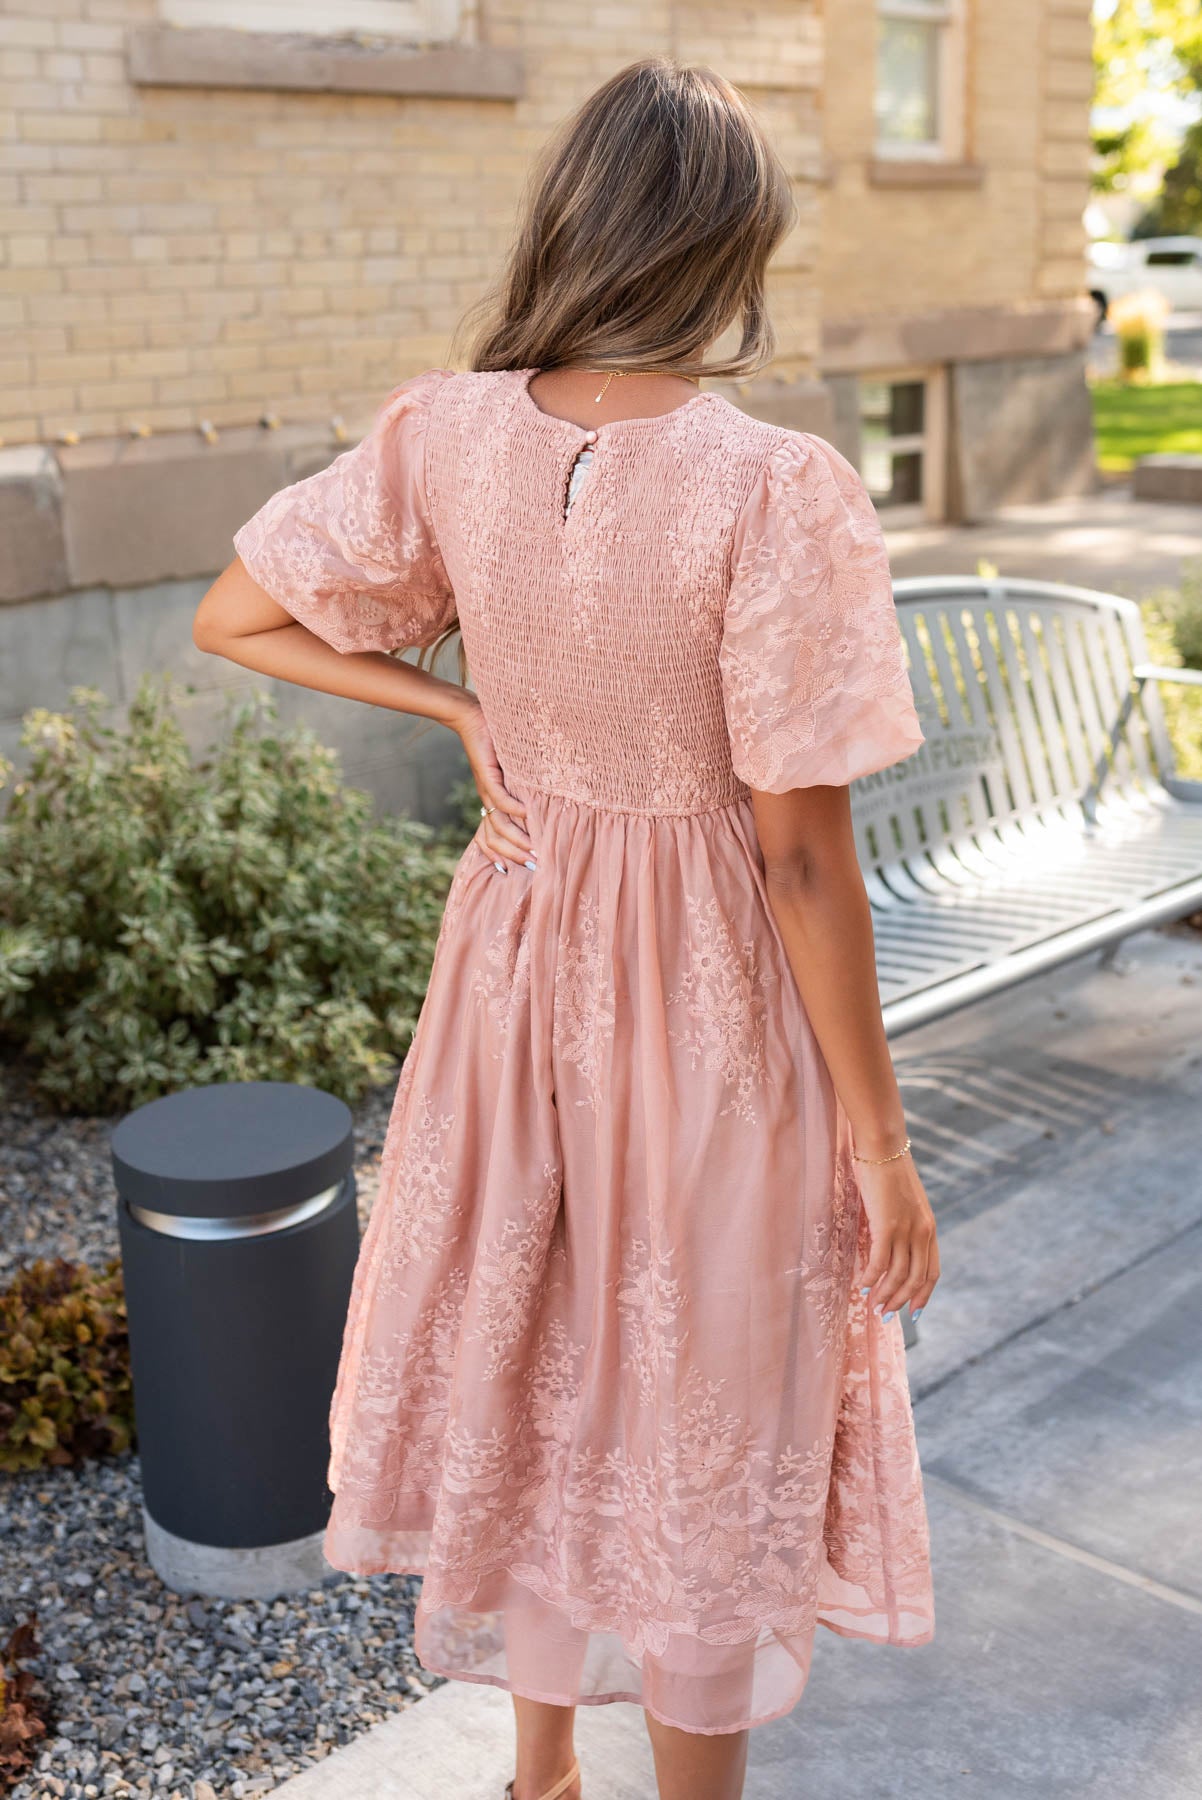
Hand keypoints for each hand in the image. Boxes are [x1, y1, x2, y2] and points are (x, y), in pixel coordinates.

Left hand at [455, 699, 536, 871]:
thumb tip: (540, 802)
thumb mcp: (511, 770)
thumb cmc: (495, 741)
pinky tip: (527, 815)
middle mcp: (486, 799)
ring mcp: (486, 789)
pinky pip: (499, 797)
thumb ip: (522, 787)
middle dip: (513, 855)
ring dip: (515, 839)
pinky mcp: (487, 774)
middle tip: (534, 866)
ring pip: (497, 824)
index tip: (513, 873)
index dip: (498, 855)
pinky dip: (513, 808)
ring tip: (533, 849)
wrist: (473, 717)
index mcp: (490, 802)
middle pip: (494, 837)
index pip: (489, 836)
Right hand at [855, 1153, 938, 1320]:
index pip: (932, 1272)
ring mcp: (906, 1229)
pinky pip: (879, 1261)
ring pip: (898, 1274)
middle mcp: (922, 1232)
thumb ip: (904, 1223)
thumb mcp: (904, 1201)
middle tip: (884, 1315)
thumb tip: (889, 1244)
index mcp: (930, 1227)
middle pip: (916, 1279)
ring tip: (872, 1306)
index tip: (913, 1313)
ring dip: (885, 1294)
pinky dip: (871, 1277)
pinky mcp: (886, 1225)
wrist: (883, 1146)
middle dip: (901, 1301)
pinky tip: (862, 1284)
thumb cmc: (888, 1170)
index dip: (923, 1295)